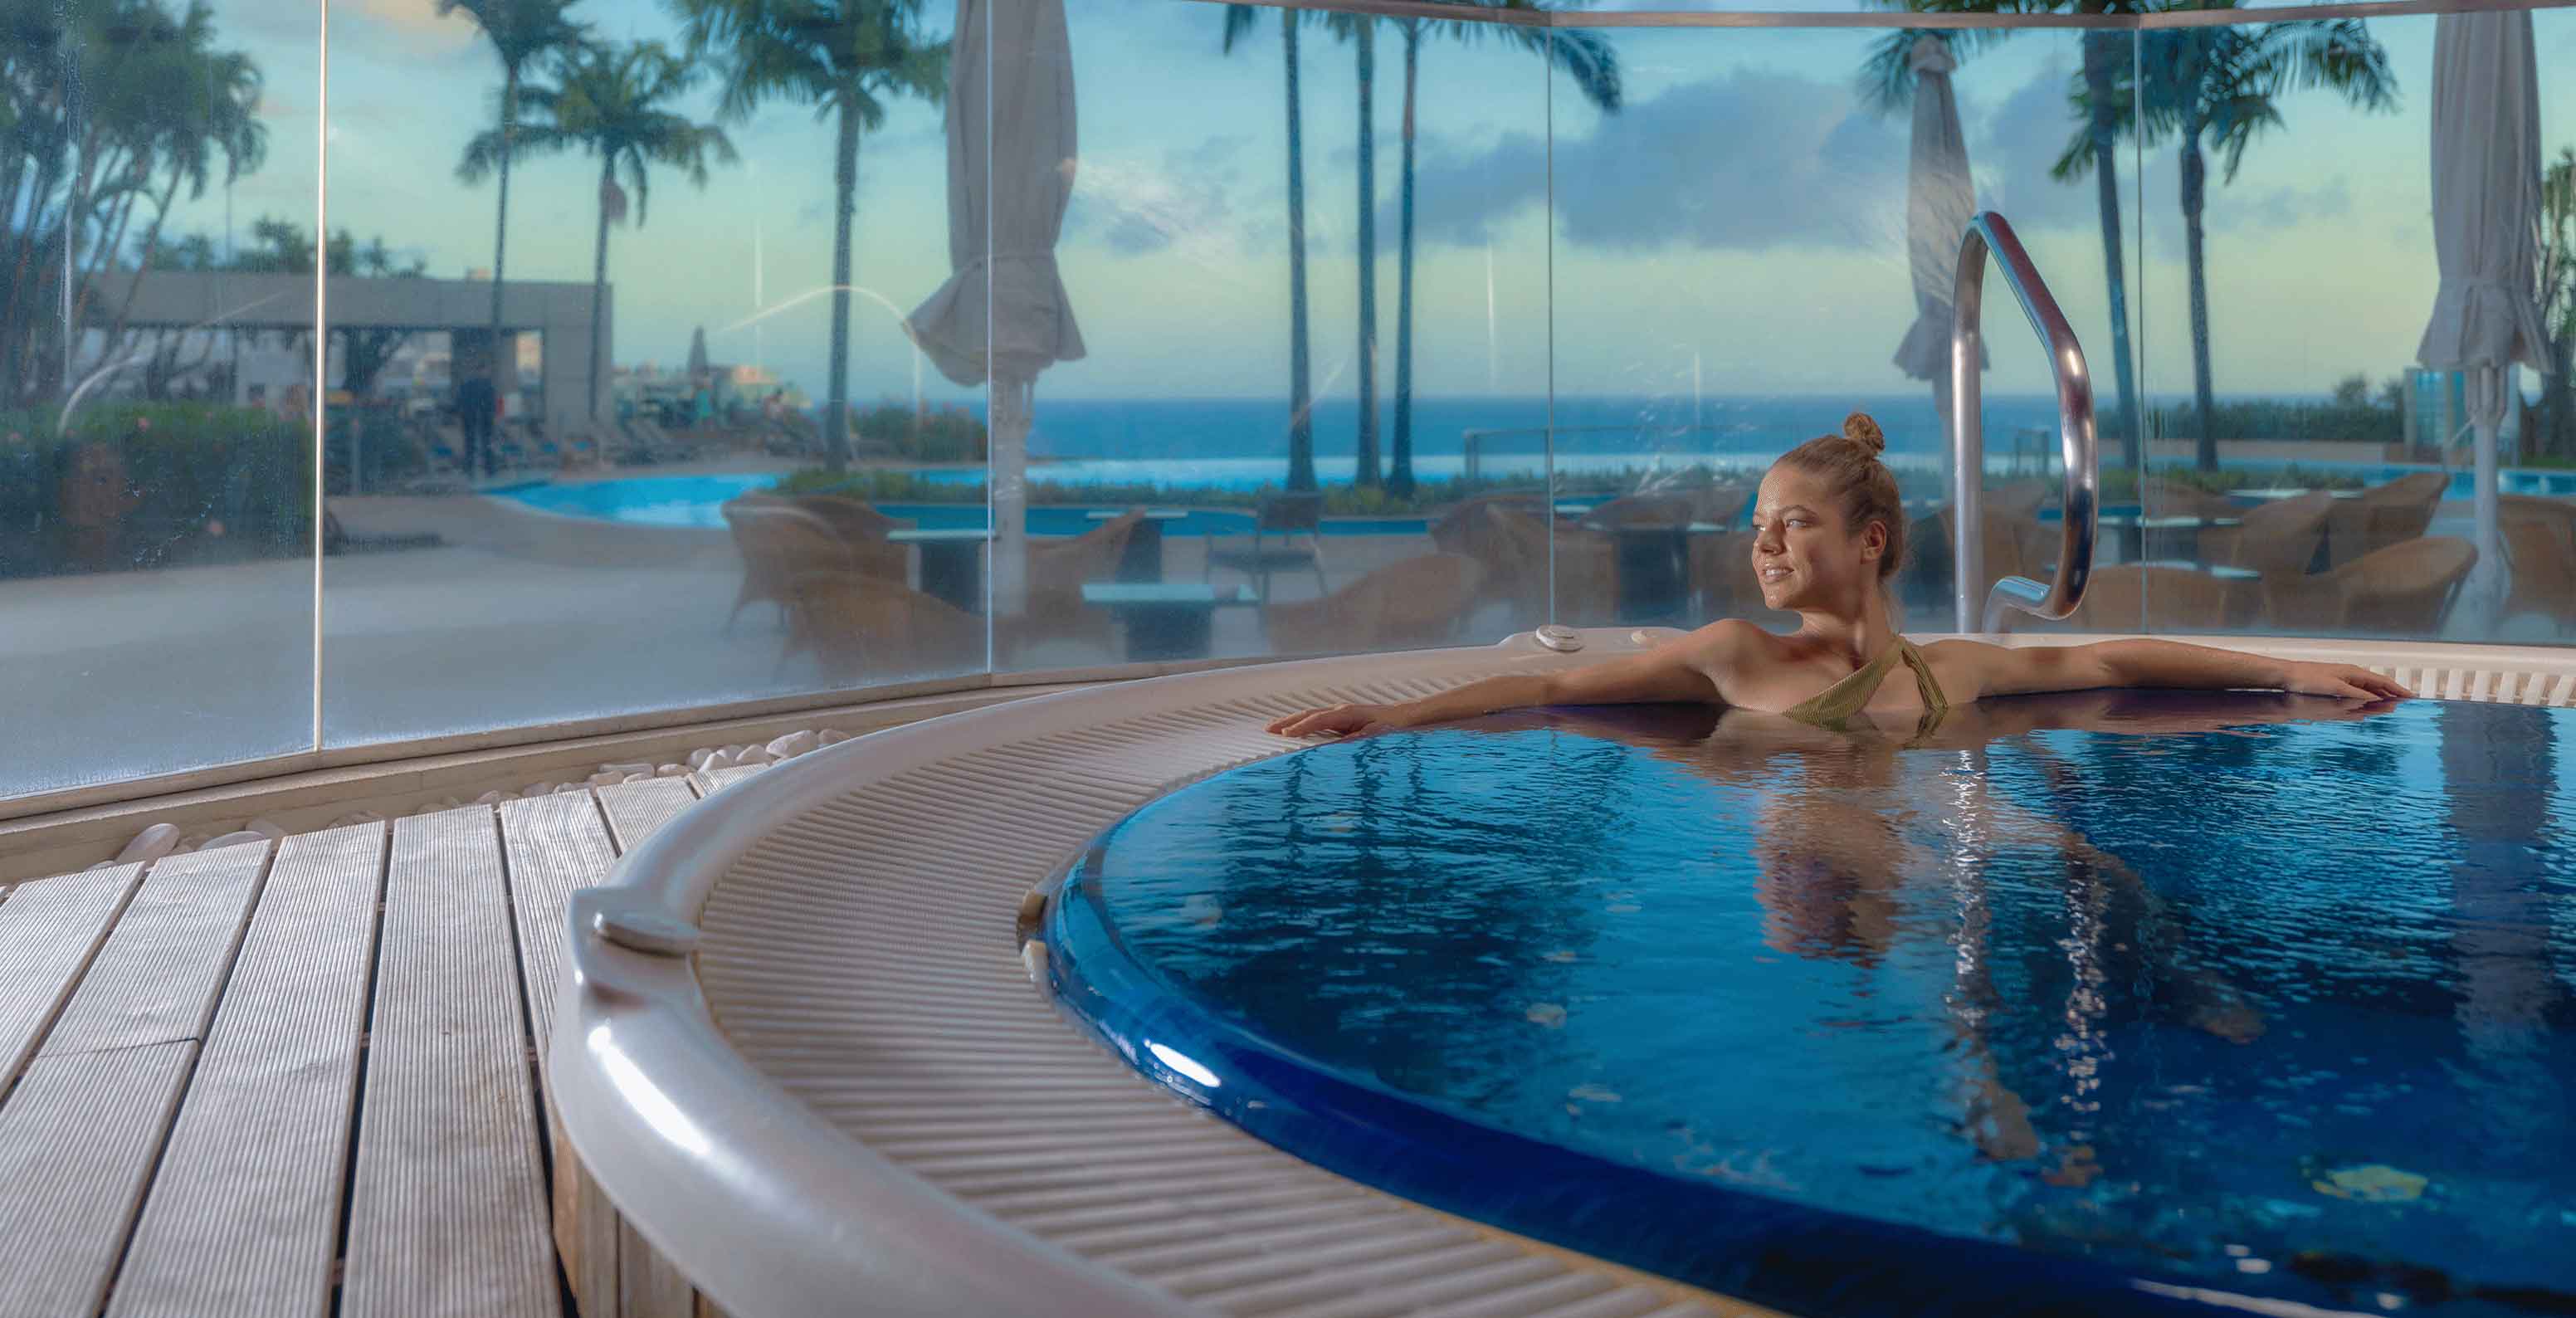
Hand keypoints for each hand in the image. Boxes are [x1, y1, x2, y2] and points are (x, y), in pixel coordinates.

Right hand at [1266, 702, 1410, 737]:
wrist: (1402, 716)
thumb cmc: (1391, 725)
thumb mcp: (1378, 733)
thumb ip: (1361, 737)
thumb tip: (1345, 740)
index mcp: (1347, 713)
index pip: (1318, 720)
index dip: (1301, 727)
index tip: (1286, 734)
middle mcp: (1340, 711)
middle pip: (1308, 714)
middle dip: (1287, 721)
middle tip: (1268, 729)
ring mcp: (1338, 713)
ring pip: (1309, 715)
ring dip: (1290, 721)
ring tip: (1272, 728)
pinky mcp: (1339, 719)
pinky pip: (1315, 720)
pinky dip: (1301, 723)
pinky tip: (1293, 729)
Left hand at [2280, 661, 2412, 700]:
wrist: (2287, 676)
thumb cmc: (2309, 678)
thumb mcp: (2335, 687)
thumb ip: (2356, 694)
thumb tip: (2376, 699)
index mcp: (2354, 673)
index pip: (2382, 682)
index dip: (2398, 690)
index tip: (2412, 697)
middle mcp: (2351, 677)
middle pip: (2377, 688)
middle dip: (2391, 696)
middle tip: (2406, 706)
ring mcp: (2343, 684)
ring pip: (2367, 693)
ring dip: (2380, 700)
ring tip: (2392, 708)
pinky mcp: (2335, 690)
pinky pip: (2355, 697)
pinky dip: (2365, 701)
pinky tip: (2370, 706)